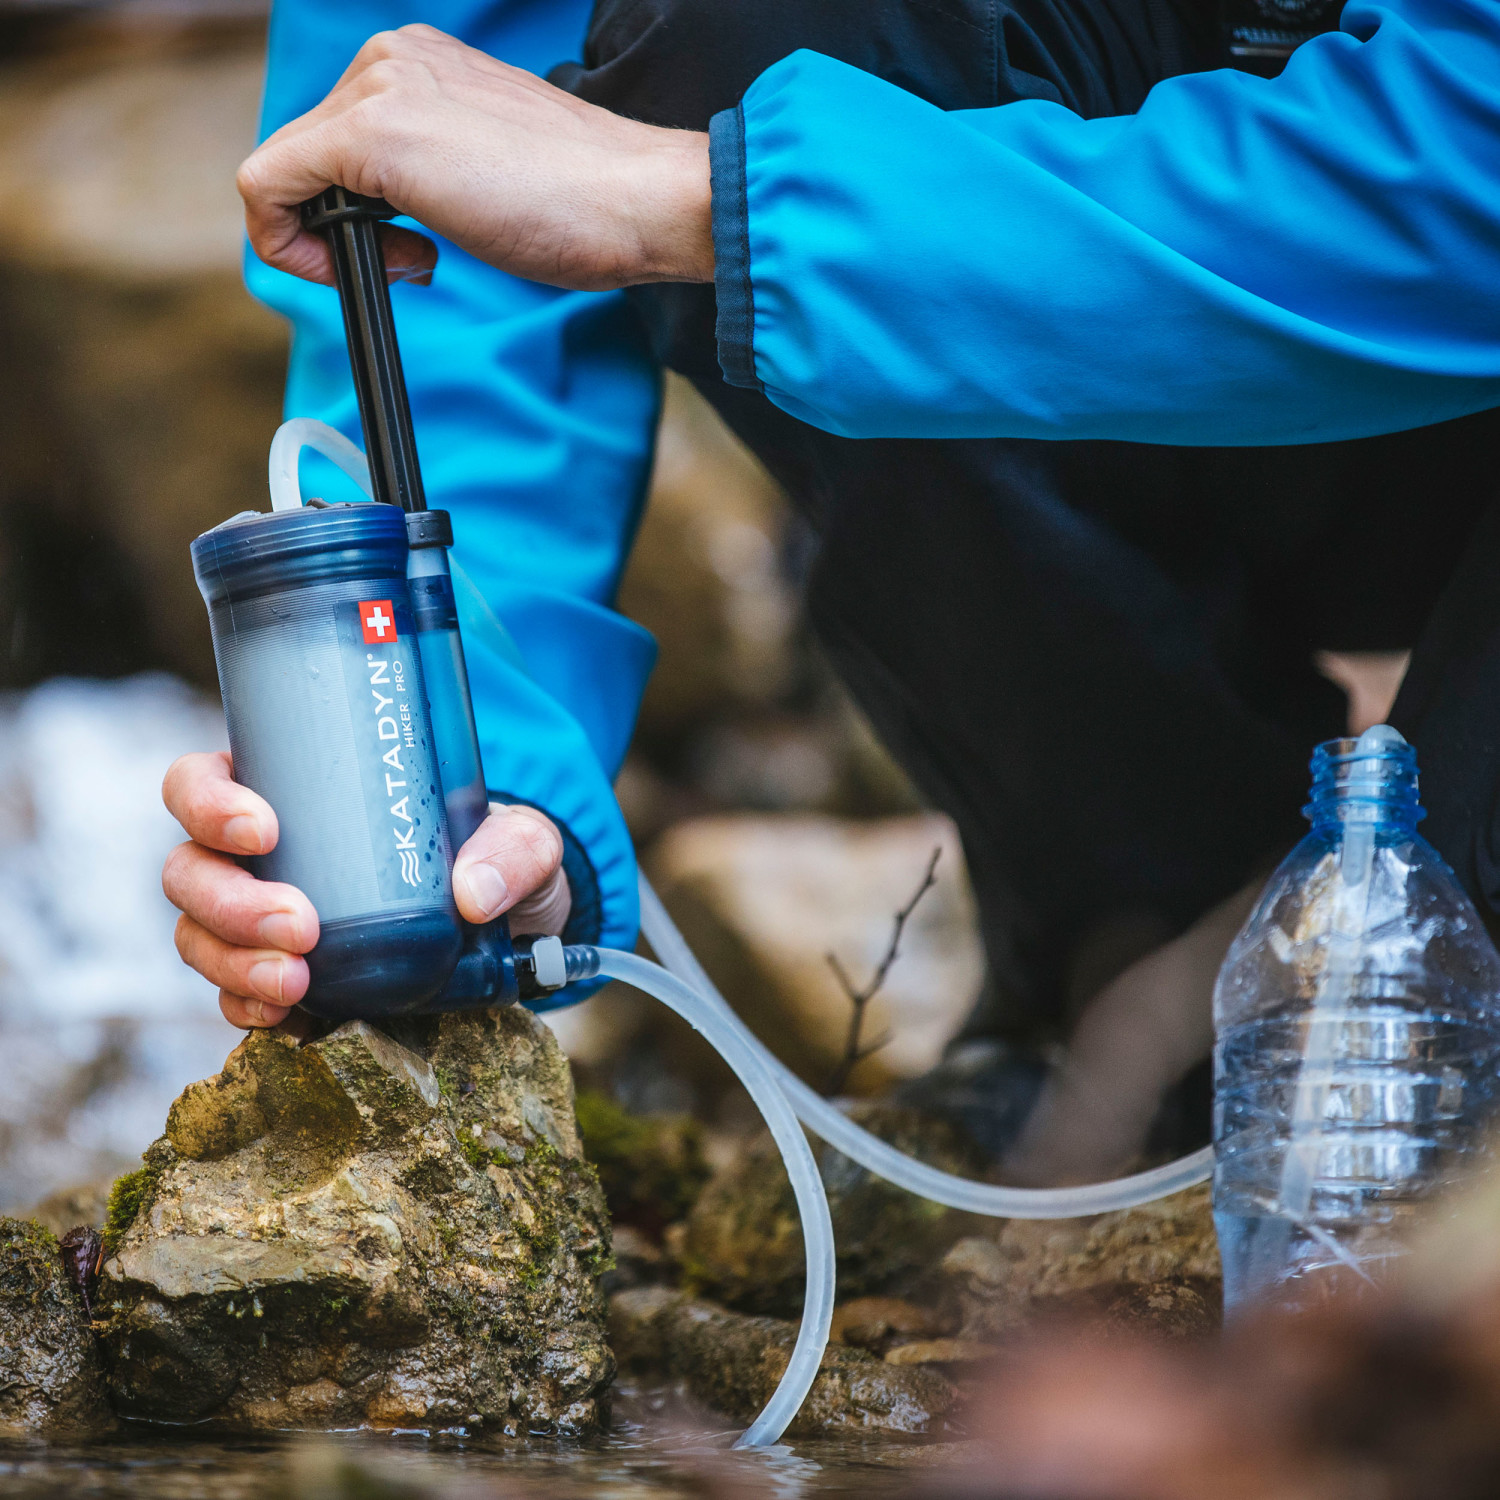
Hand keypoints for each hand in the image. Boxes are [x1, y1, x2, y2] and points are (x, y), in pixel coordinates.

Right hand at [162, 751, 571, 1029]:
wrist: (511, 930)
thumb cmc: (496, 856)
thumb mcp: (522, 838)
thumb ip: (513, 850)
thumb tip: (474, 893)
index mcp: (289, 790)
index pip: (201, 782)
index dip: (208, 802)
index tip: (264, 829)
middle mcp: (258, 857)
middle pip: (189, 870)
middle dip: (230, 903)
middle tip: (300, 925)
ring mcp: (260, 922)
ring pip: (199, 936)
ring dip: (234, 963)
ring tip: (296, 982)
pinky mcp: (281, 979)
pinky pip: (234, 997)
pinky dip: (247, 1008)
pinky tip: (282, 1017)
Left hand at [236, 24, 712, 291]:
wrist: (632, 199)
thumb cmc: (583, 202)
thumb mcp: (486, 167)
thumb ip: (432, 166)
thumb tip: (389, 210)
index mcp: (419, 62)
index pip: (334, 137)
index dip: (350, 210)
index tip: (407, 249)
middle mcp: (389, 59)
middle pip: (305, 155)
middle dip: (341, 227)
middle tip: (416, 263)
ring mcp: (377, 90)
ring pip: (283, 172)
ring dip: (330, 239)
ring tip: (417, 260)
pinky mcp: (368, 136)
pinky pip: (267, 189)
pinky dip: (292, 246)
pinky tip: (372, 267)